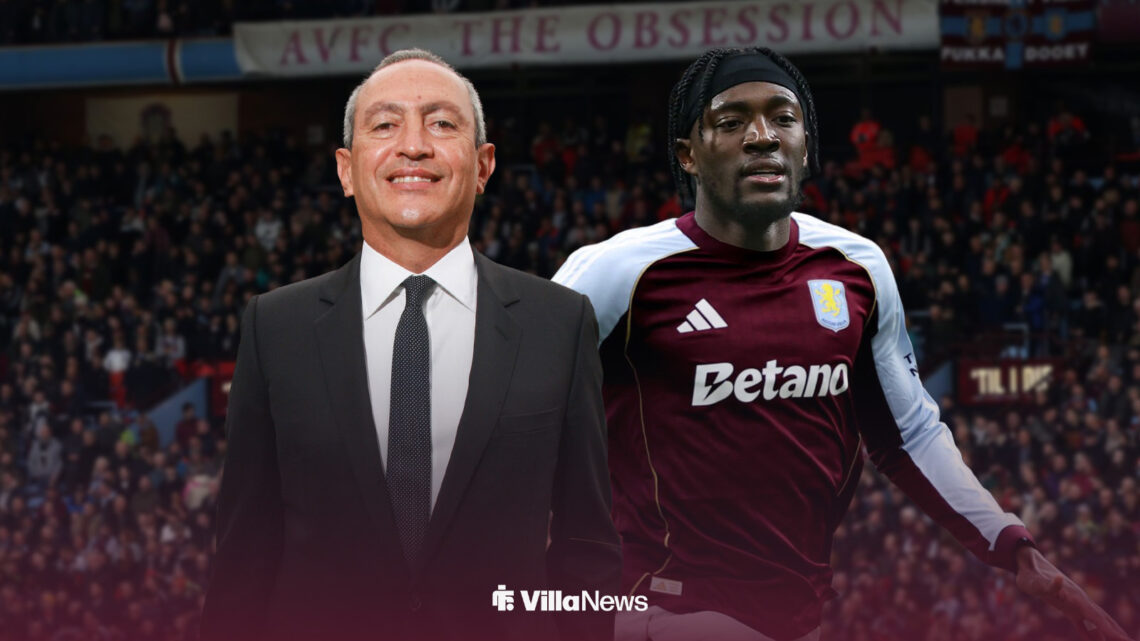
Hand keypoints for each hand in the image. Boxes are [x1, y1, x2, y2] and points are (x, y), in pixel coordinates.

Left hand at [1015, 546, 1133, 640]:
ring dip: (1108, 634)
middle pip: (1102, 620)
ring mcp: (1075, 604)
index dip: (1110, 630)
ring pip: (1096, 622)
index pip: (1097, 618)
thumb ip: (1048, 584)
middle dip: (1117, 633)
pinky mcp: (1068, 607)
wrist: (1027, 564)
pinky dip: (1091, 634)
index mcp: (1075, 599)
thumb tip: (1059, 579)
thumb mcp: (1036, 583)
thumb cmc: (1030, 576)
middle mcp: (1079, 601)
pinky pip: (1083, 624)